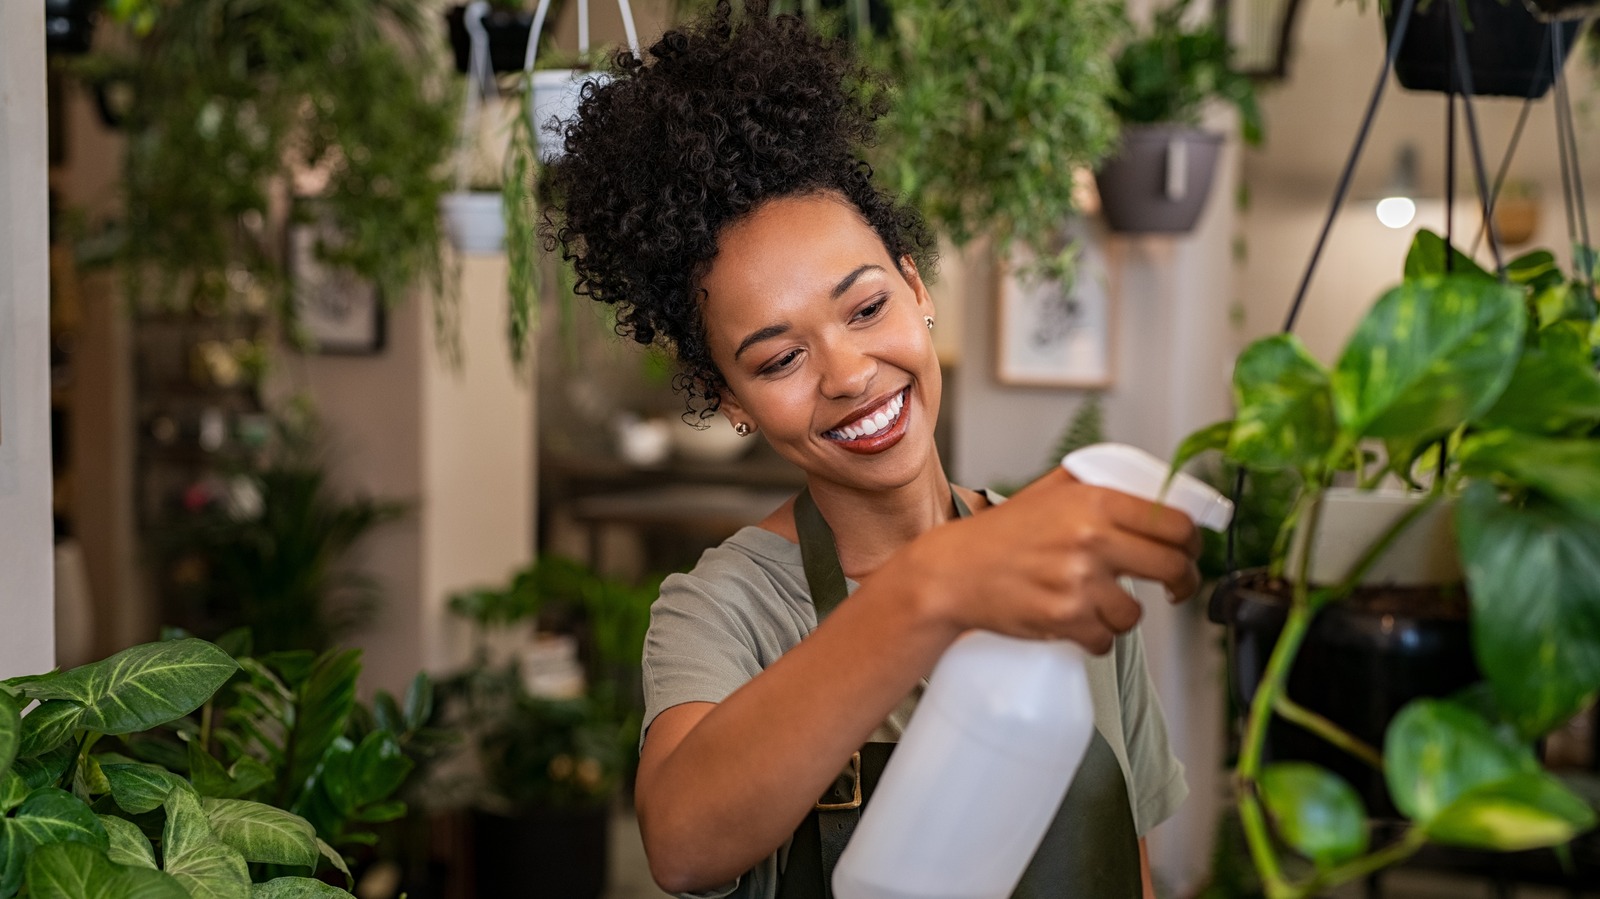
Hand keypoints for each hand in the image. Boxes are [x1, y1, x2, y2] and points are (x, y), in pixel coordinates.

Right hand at [895, 467, 1201, 653]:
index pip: (1174, 523)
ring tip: (1097, 602)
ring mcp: (1078, 582)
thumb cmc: (999, 535)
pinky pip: (1106, 639)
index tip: (1189, 550)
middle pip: (1172, 567)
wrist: (952, 573)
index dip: (1192, 541)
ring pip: (1136, 613)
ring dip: (1124, 614)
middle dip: (1182, 582)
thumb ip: (1095, 484)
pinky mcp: (1065, 619)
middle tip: (1175, 587)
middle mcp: (1091, 539)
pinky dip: (1096, 637)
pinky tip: (1075, 621)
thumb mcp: (1047, 492)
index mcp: (1094, 502)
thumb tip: (1151, 489)